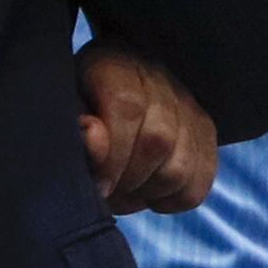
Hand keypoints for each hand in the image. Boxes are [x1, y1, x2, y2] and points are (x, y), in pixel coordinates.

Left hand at [77, 42, 217, 213]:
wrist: (107, 92)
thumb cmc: (76, 108)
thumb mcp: (61, 111)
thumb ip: (73, 127)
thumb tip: (94, 138)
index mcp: (116, 66)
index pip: (128, 107)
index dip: (112, 154)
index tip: (97, 184)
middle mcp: (160, 80)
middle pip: (158, 141)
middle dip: (127, 178)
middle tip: (105, 190)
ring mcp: (189, 107)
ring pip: (180, 169)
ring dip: (147, 192)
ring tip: (123, 191)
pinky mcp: (206, 134)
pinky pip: (197, 186)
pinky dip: (170, 201)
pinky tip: (147, 192)